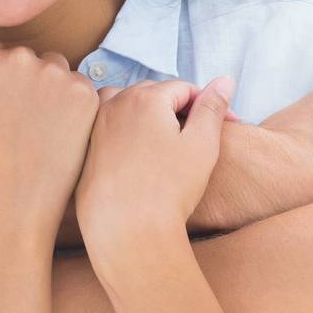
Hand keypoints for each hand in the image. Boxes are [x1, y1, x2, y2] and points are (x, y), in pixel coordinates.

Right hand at [0, 40, 98, 237]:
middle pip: (26, 57)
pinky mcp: (84, 95)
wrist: (9, 203)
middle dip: (22, 82)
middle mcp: (20, 57)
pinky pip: (78, 88)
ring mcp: (56, 75)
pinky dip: (72, 106)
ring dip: (49, 89)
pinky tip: (57, 133)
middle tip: (15, 124)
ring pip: (54, 69)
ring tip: (36, 128)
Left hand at [75, 76, 233, 280]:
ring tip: (168, 145)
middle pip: (154, 95)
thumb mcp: (202, 144)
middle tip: (199, 138)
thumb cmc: (169, 190)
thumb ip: (212, 107)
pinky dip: (126, 135)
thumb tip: (224, 80)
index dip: (208, 106)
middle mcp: (115, 104)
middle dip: (179, 110)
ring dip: (149, 118)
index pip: (184, 88)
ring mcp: (95, 127)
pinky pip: (109, 131)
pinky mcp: (85, 150)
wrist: (127, 233)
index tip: (228, 127)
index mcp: (146, 98)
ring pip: (128, 109)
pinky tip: (141, 161)